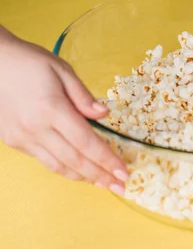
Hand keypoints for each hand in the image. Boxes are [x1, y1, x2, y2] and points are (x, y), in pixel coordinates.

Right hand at [0, 28, 127, 193]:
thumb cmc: (29, 61)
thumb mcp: (61, 69)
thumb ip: (83, 95)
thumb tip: (104, 114)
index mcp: (51, 109)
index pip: (86, 142)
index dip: (107, 160)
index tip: (124, 172)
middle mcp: (36, 128)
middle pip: (74, 160)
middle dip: (100, 175)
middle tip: (120, 187)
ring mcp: (22, 137)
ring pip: (58, 165)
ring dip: (83, 177)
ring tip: (103, 184)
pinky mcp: (13, 141)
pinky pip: (43, 160)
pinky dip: (64, 169)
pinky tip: (78, 171)